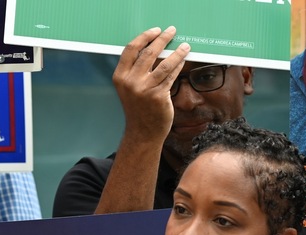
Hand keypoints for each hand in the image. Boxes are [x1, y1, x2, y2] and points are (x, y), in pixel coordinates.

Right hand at [113, 26, 189, 143]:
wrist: (143, 132)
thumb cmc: (139, 108)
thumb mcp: (130, 88)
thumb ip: (136, 70)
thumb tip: (154, 48)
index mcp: (120, 77)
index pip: (131, 49)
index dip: (144, 36)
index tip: (156, 31)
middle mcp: (130, 82)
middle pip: (148, 52)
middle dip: (162, 38)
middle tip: (172, 31)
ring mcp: (145, 89)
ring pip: (164, 63)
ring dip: (177, 52)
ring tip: (185, 46)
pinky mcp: (159, 96)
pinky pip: (171, 76)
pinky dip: (178, 66)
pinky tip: (183, 60)